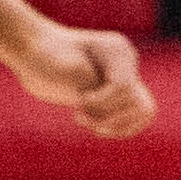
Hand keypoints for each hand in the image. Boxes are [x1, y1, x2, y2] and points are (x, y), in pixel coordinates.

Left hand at [20, 23, 157, 140]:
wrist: (35, 52)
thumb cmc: (42, 55)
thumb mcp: (57, 65)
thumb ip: (81, 79)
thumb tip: (90, 92)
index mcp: (117, 50)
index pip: (124, 86)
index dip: (101, 102)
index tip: (77, 102)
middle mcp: (126, 64)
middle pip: (138, 101)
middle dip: (110, 116)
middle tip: (81, 116)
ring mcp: (124, 78)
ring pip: (145, 110)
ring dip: (118, 126)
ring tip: (92, 126)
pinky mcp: (117, 95)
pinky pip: (136, 118)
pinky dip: (120, 129)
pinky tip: (96, 128)